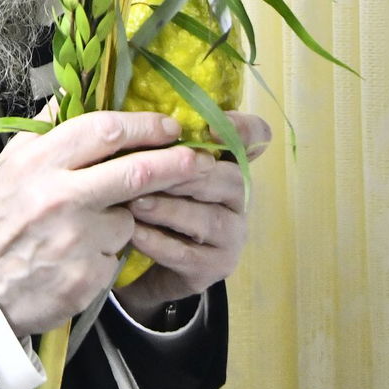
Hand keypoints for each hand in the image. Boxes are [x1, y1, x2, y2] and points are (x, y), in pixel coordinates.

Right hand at [0, 111, 197, 336]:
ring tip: (84, 228)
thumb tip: (79, 89)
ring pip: (127, 217)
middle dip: (174, 163)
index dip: (144, 125)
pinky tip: (76, 258)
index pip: (105, 130)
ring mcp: (75, 238)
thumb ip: (48, 129)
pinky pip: (114, 256)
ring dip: (121, 219)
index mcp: (40, 160)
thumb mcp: (11, 163)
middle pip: (135, 172)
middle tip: (197, 159)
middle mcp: (59, 196)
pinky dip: (104, 253)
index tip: (169, 126)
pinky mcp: (86, 275)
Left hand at [113, 111, 272, 324]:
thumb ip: (159, 145)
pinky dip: (159, 242)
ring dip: (169, 209)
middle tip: (147, 169)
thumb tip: (139, 120)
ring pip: (208, 219)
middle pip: (229, 179)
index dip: (242, 129)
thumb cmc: (154, 203)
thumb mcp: (156, 169)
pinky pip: (188, 254)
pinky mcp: (214, 268)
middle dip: (186, 173)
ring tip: (134, 202)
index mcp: (228, 163)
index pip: (255, 137)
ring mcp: (232, 236)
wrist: (146, 268)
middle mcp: (239, 198)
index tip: (211, 128)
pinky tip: (133, 233)